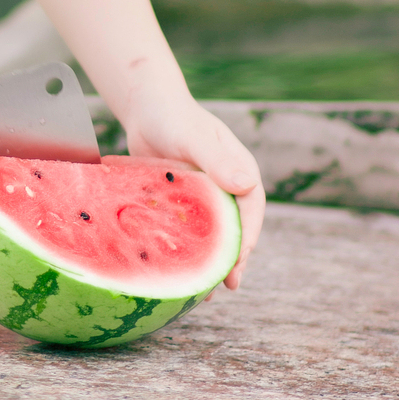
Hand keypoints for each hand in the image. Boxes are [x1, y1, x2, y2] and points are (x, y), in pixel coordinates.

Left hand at [121, 83, 264, 290]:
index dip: (246, 240)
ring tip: (204, 292)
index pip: (251, 212)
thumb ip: (216, 159)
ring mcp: (205, 196)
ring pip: (212, 234)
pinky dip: (187, 250)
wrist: (146, 108)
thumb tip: (247, 186)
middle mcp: (226, 187)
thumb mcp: (194, 137)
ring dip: (210, 261)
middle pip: (235, 229)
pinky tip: (177, 270)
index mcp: (239, 172)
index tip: (236, 265)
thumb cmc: (174, 117)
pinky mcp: (183, 201)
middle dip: (231, 259)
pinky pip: (189, 230)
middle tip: (226, 286)